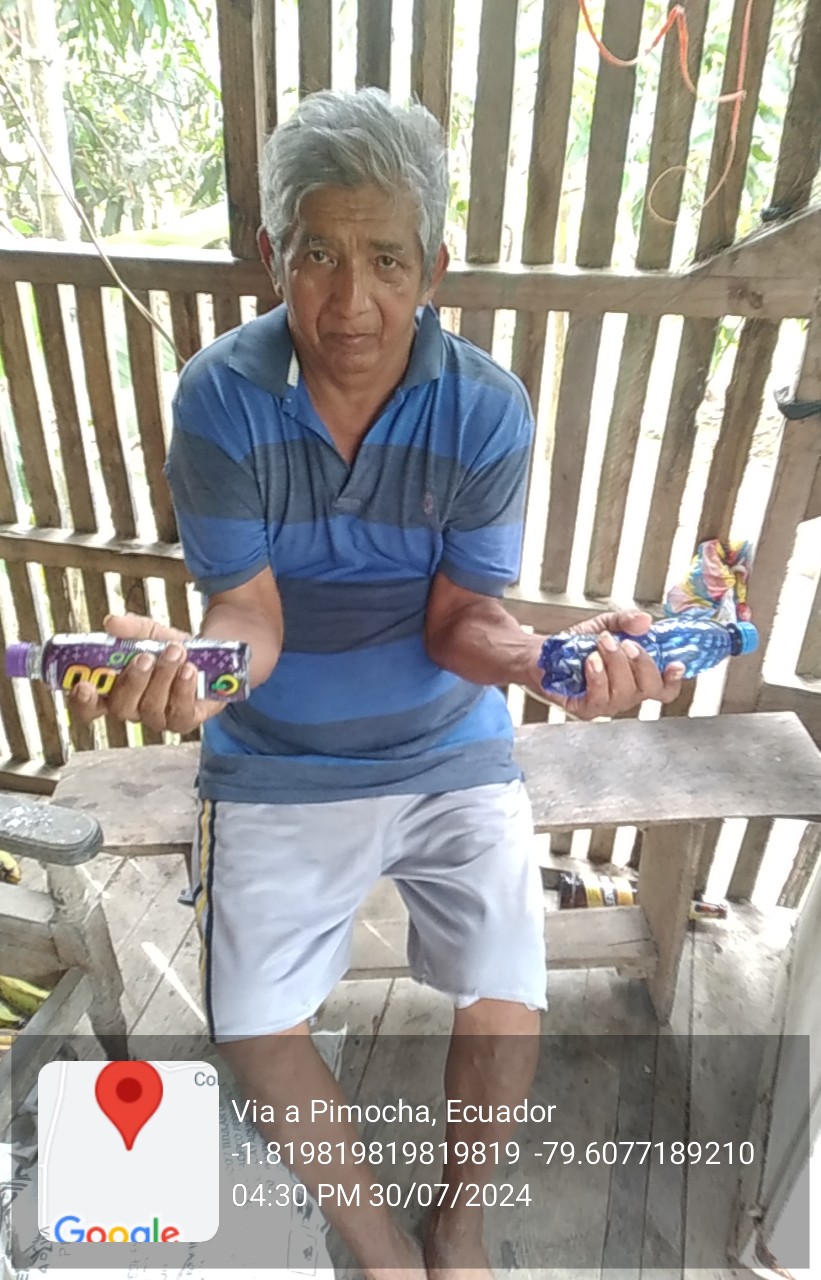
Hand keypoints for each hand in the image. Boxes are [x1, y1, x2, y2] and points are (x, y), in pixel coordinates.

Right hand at [67, 613, 220, 734]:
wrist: (212, 653)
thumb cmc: (172, 648)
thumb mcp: (151, 634)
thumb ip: (131, 629)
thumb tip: (111, 622)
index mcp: (116, 691)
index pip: (90, 706)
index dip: (82, 702)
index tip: (83, 685)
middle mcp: (135, 709)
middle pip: (121, 708)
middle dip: (132, 682)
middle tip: (144, 658)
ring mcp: (160, 718)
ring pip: (152, 709)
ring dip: (162, 678)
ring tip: (175, 652)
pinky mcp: (187, 719)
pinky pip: (180, 714)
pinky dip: (183, 689)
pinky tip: (189, 670)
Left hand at [524, 611, 684, 720]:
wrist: (543, 654)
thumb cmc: (576, 646)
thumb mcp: (604, 625)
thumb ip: (625, 621)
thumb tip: (645, 621)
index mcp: (636, 678)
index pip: (664, 689)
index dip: (674, 680)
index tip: (675, 663)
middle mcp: (626, 695)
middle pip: (650, 689)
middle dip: (642, 663)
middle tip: (626, 643)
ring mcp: (606, 705)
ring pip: (625, 692)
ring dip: (616, 664)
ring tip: (602, 643)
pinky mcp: (584, 709)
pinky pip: (599, 699)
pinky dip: (598, 677)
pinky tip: (591, 661)